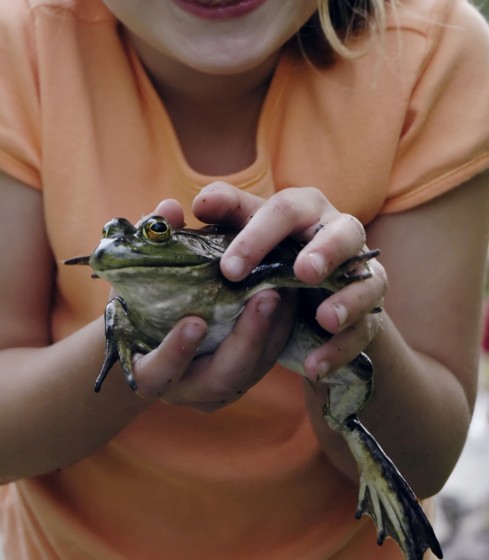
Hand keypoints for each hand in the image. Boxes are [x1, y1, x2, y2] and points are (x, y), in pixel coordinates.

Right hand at [128, 198, 295, 410]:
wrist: (151, 327)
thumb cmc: (139, 295)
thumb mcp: (139, 269)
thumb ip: (153, 240)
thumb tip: (168, 210)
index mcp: (146, 370)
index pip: (156, 374)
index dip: (175, 353)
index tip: (194, 322)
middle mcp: (183, 389)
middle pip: (218, 380)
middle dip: (245, 340)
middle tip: (265, 297)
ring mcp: (216, 389)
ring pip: (250, 371)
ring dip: (269, 331)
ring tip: (282, 290)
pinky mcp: (243, 376)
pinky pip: (267, 360)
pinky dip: (278, 329)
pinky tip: (288, 294)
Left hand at [192, 182, 387, 381]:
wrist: (305, 292)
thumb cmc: (268, 250)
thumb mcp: (246, 230)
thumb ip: (225, 213)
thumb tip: (199, 204)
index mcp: (305, 207)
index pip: (285, 210)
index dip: (258, 237)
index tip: (229, 270)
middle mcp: (340, 232)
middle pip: (344, 232)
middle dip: (326, 251)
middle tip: (303, 272)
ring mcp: (361, 273)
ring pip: (368, 281)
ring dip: (348, 301)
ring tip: (325, 319)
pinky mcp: (370, 311)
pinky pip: (365, 329)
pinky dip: (341, 348)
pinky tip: (314, 366)